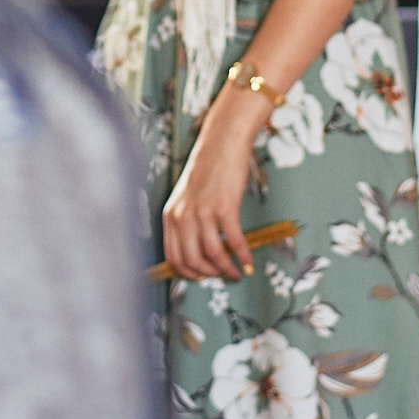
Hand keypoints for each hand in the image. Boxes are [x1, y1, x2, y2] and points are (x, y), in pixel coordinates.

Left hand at [161, 89, 269, 281]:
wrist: (222, 142)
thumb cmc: (208, 168)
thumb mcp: (188, 197)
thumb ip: (187, 221)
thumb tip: (200, 250)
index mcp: (171, 215)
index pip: (173, 257)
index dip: (188, 273)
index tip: (203, 276)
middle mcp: (182, 216)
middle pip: (191, 261)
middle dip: (209, 275)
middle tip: (223, 276)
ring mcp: (202, 212)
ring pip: (212, 255)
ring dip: (226, 270)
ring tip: (237, 272)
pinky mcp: (224, 207)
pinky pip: (233, 241)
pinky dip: (242, 256)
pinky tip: (248, 262)